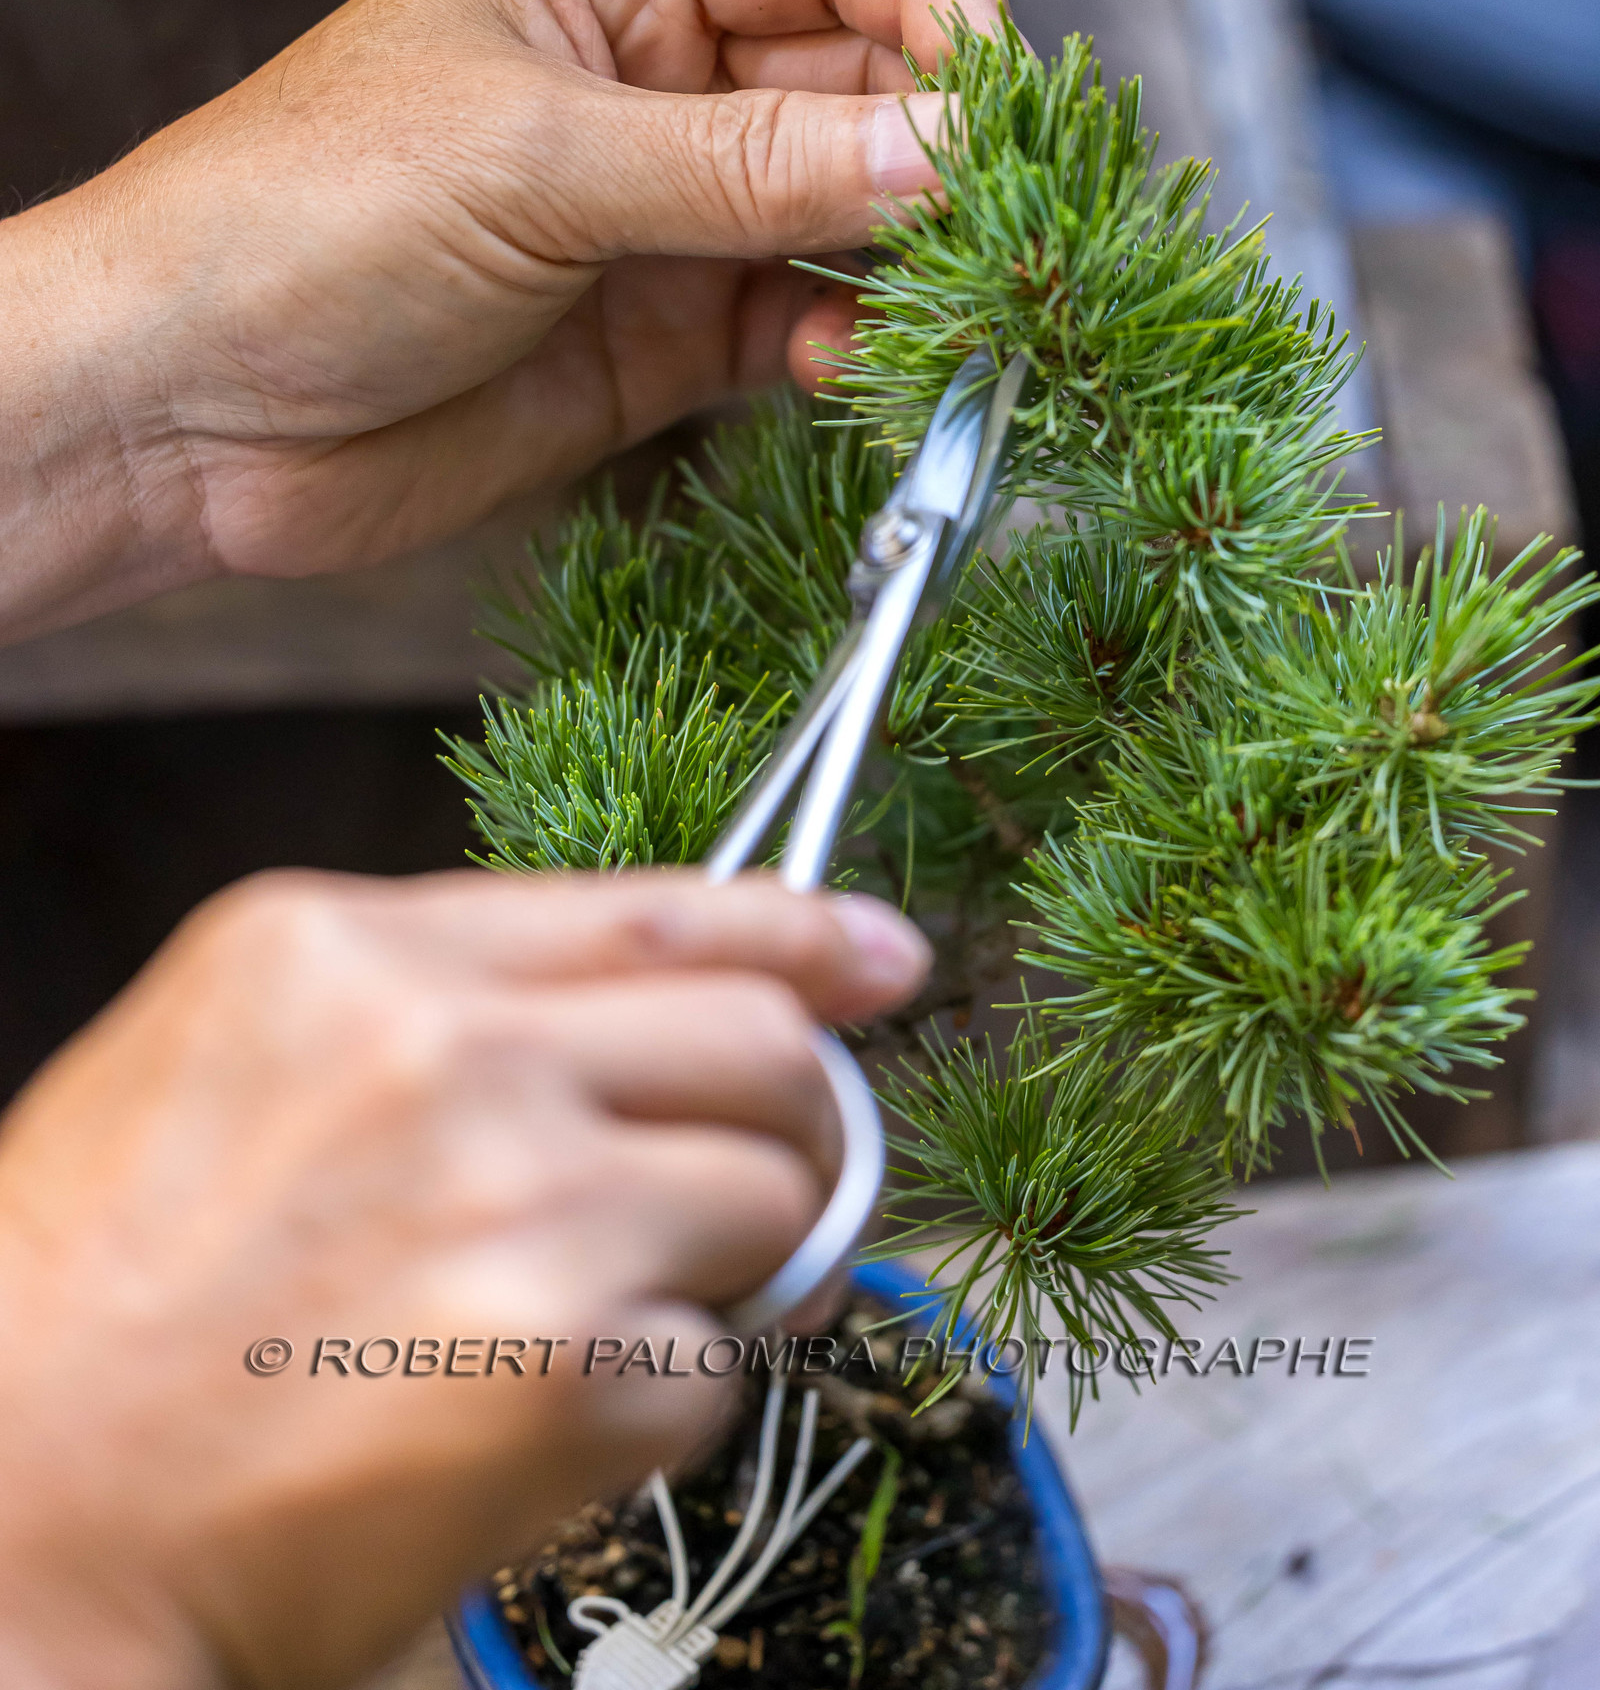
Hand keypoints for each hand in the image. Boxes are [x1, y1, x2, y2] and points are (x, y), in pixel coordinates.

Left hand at [0, 0, 1000, 640]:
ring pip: (846, 209)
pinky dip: (847, 342)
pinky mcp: (660, 342)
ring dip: (907, 253)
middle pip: (860, 74)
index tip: (996, 90)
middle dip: (936, 138)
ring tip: (936, 305)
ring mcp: (661, 218)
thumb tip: (946, 146)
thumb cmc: (295, 222)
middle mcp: (651, 86)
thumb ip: (749, 161)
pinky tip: (847, 367)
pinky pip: (799, 322)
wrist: (178, 415)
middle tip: (990, 217)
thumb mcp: (534, 161)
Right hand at [0, 867, 927, 1689]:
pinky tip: (520, 1431)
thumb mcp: (238, 1066)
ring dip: (719, 1274)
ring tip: (578, 1330)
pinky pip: (718, 1365)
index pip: (650, 907)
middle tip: (756, 1196)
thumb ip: (437, 1010)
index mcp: (347, 950)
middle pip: (757, 1040)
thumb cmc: (102, 1305)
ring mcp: (521, 1194)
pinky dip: (654, 1409)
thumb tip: (659, 1014)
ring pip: (771, 1197)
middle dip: (788, 1125)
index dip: (797, 931)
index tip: (881, 954)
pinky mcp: (572, 1360)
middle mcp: (447, 1045)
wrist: (9, 1525)